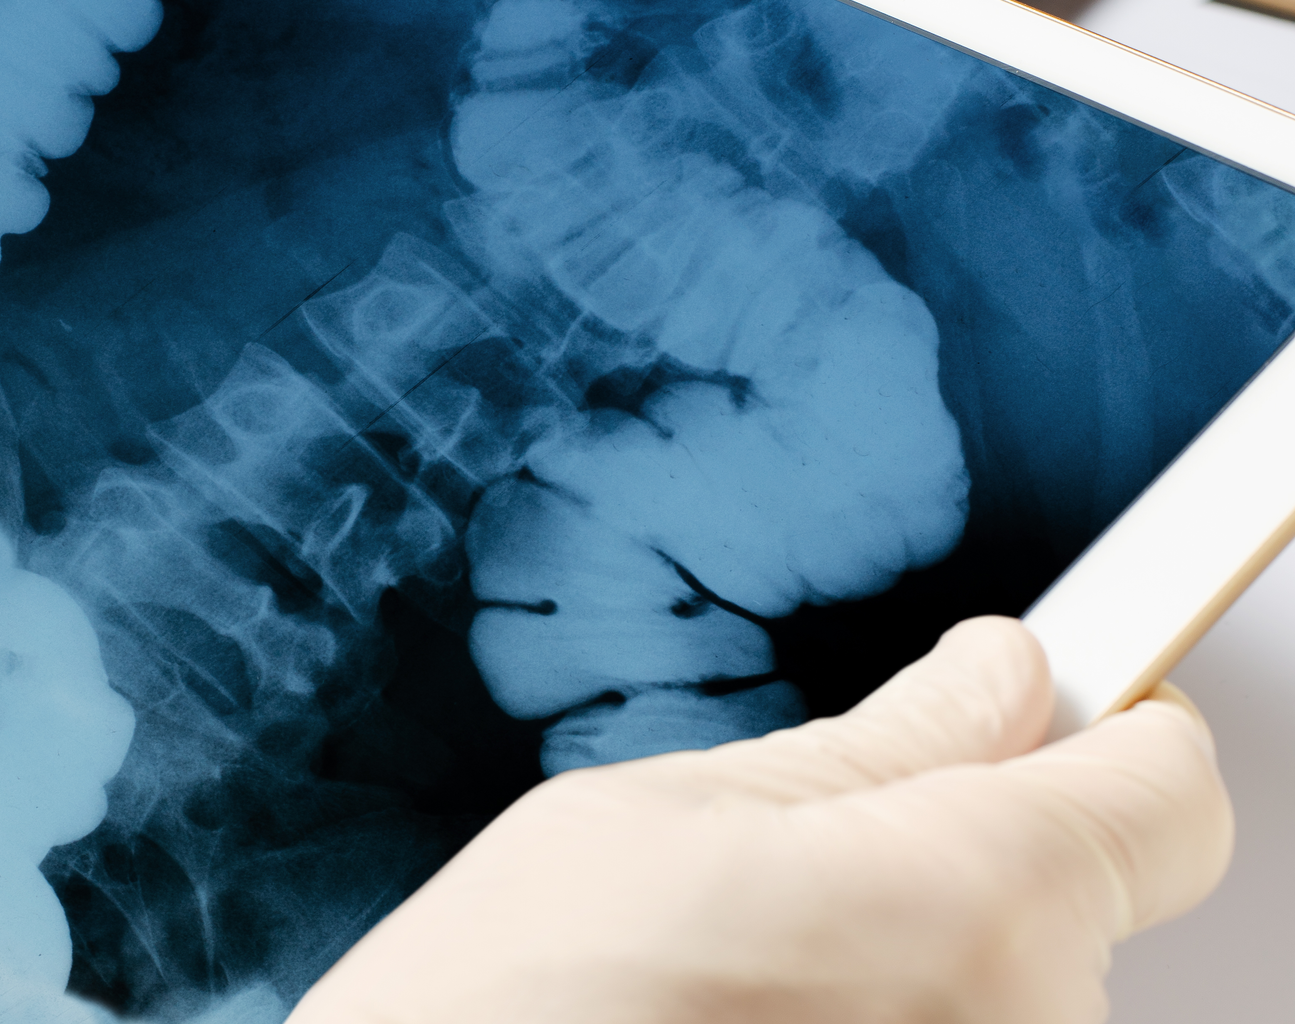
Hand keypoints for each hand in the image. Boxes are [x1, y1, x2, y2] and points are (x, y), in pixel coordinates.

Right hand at [289, 617, 1231, 1023]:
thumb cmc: (502, 1008)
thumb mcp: (667, 813)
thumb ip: (874, 744)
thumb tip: (997, 679)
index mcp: (966, 905)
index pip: (1168, 789)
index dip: (1113, 724)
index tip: (1073, 697)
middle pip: (1082, 890)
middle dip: (976, 835)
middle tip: (812, 850)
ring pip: (1016, 983)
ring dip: (924, 948)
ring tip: (755, 967)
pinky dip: (895, 1021)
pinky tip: (766, 1022)